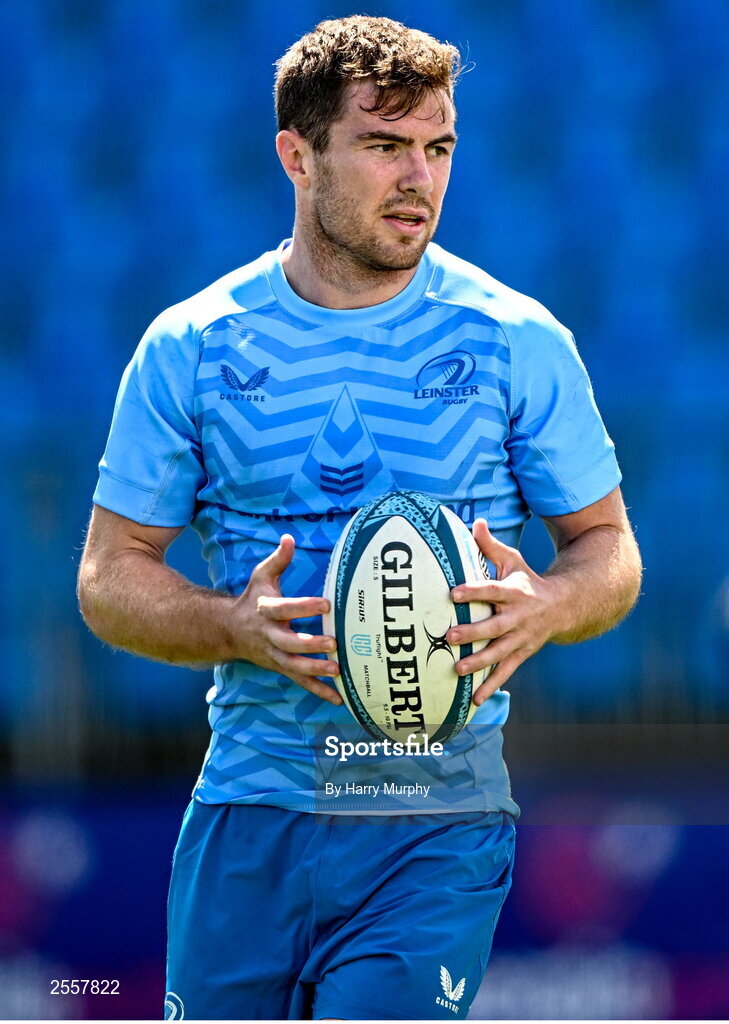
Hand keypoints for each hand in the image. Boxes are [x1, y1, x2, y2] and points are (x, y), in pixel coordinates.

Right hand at [232, 534, 341, 704]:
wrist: (228, 631)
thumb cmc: (252, 599)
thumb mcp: (261, 576)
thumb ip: (278, 560)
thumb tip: (289, 538)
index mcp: (266, 610)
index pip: (285, 608)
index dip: (305, 607)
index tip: (327, 604)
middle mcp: (269, 636)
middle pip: (288, 643)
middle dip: (310, 645)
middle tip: (333, 643)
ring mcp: (274, 655)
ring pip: (294, 666)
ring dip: (315, 671)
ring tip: (337, 670)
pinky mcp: (281, 668)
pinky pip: (300, 682)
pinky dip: (319, 691)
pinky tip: (339, 699)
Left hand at [446, 519, 559, 704]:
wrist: (564, 607)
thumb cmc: (528, 581)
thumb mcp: (514, 561)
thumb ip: (490, 546)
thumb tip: (475, 522)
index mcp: (514, 592)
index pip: (492, 590)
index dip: (473, 591)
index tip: (453, 593)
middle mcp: (518, 617)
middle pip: (494, 626)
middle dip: (473, 633)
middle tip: (450, 636)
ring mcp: (521, 638)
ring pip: (499, 653)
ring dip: (479, 663)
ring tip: (457, 669)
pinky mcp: (522, 654)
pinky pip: (506, 671)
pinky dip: (492, 685)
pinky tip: (476, 699)